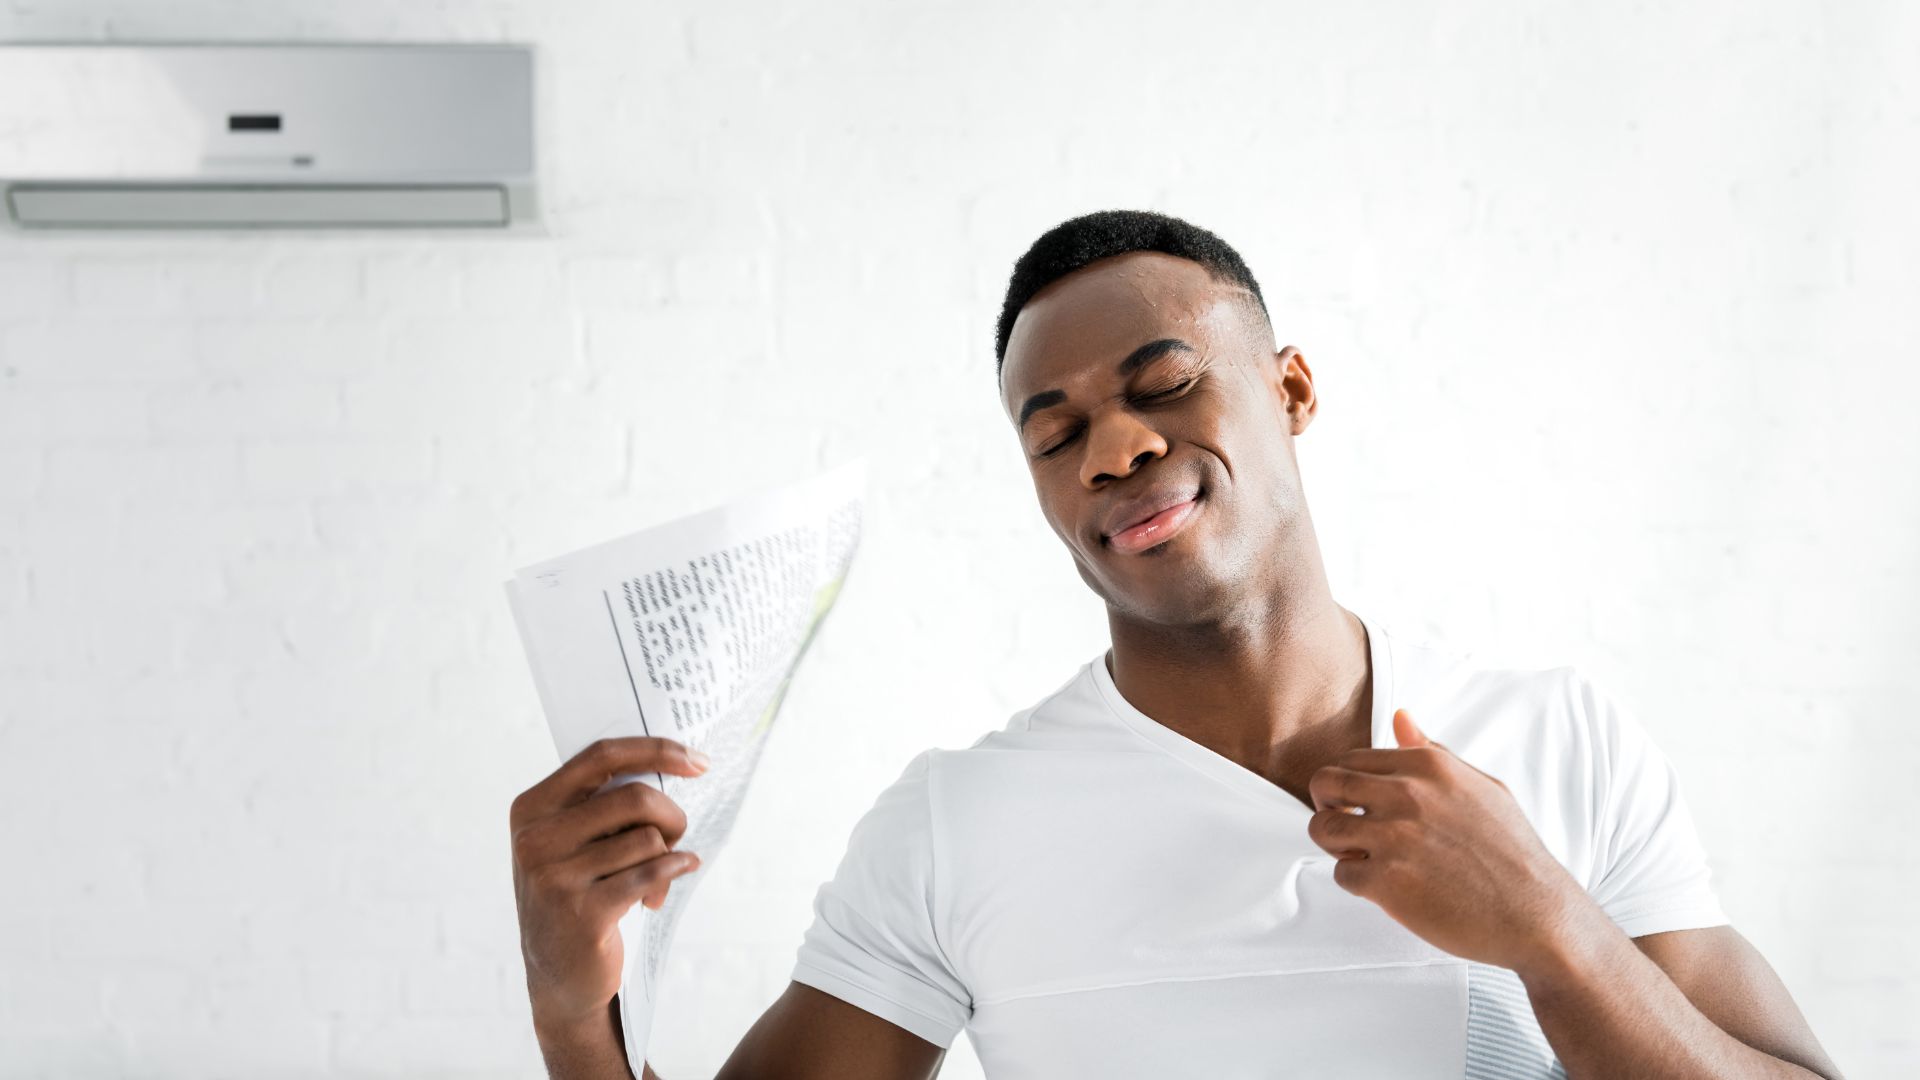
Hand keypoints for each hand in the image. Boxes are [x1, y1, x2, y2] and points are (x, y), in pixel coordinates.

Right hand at [510, 736, 709, 1029]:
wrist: (559, 973)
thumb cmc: (576, 893)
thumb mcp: (570, 843)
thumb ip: (603, 805)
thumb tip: (675, 765)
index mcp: (532, 807)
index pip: (601, 755)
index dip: (656, 750)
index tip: (697, 761)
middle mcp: (535, 839)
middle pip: (634, 797)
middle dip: (671, 815)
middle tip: (676, 837)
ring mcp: (555, 877)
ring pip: (647, 839)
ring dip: (666, 856)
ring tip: (656, 880)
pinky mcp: (582, 913)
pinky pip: (650, 874)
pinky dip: (671, 874)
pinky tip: (664, 890)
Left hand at [1304, 709, 1594, 973]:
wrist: (1536, 913)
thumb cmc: (1512, 852)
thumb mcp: (1481, 787)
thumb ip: (1432, 753)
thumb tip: (1401, 718)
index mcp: (1427, 767)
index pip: (1351, 758)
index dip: (1347, 782)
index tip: (1357, 803)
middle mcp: (1406, 794)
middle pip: (1325, 784)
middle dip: (1327, 805)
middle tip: (1345, 826)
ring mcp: (1393, 837)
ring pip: (1323, 828)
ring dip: (1335, 845)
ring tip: (1362, 857)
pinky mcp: (1386, 881)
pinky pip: (1341, 873)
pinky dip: (1357, 882)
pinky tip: (1385, 886)